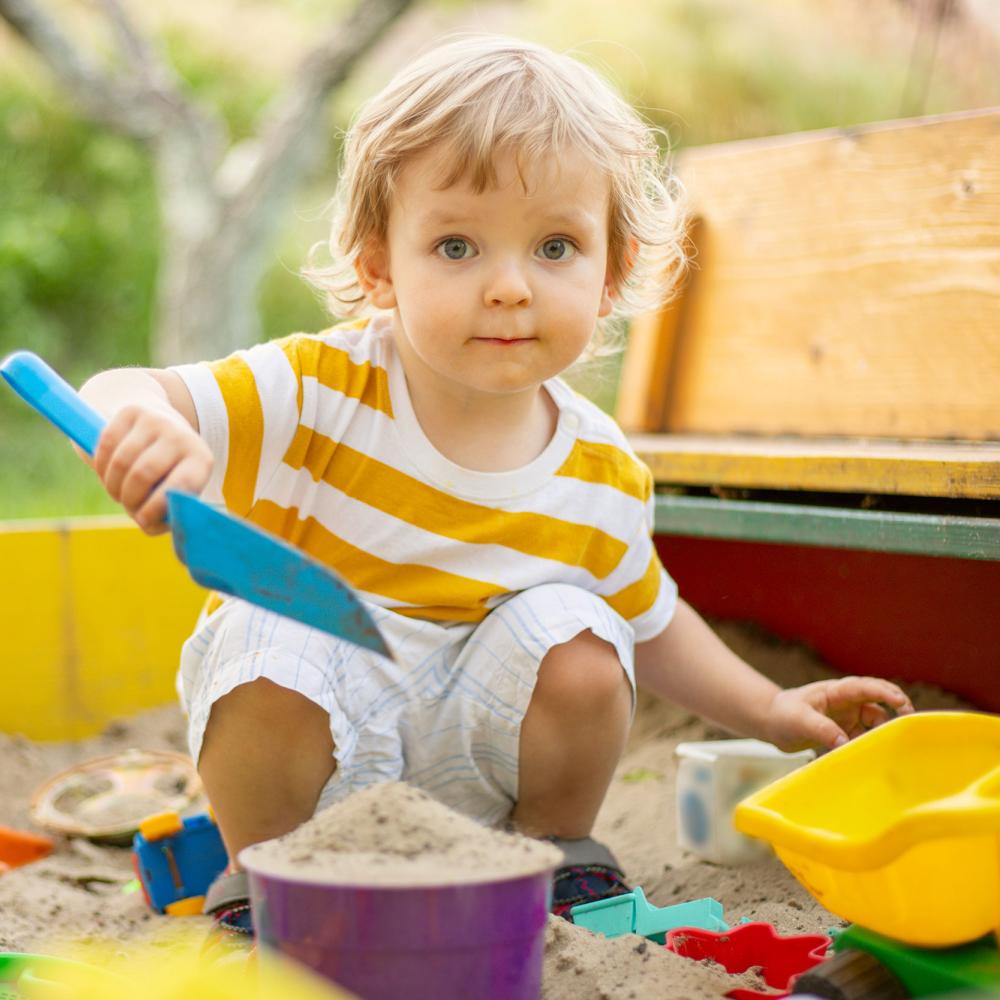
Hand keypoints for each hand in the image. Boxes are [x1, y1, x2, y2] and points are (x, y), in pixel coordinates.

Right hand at [92, 403, 212, 533]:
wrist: (160, 422)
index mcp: (201, 459)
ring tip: (118, 493)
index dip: (157, 507)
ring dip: (113, 487)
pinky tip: (108, 475)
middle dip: (129, 499)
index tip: (142, 520)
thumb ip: (164, 512)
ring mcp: (156, 421)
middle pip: (142, 475)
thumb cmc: (169, 470)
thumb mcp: (176, 489)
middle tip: (128, 506)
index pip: (181, 485)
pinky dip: (101, 468)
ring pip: (120, 463)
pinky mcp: (131, 411)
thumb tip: (149, 524)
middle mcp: (181, 436)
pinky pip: (105, 445)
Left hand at [765, 676, 913, 751]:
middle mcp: (845, 702)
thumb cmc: (783, 715)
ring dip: (884, 730)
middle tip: (911, 721)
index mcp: (835, 691)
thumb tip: (844, 742)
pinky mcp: (844, 731)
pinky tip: (878, 757)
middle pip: (877, 700)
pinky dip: (872, 744)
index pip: (864, 687)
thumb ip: (821, 729)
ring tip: (894, 745)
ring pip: (874, 721)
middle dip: (896, 705)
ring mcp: (847, 716)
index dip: (885, 693)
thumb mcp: (799, 720)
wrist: (771, 723)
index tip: (902, 703)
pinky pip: (864, 736)